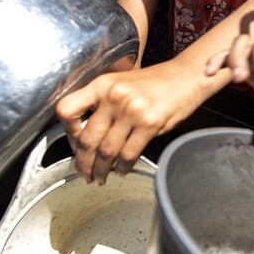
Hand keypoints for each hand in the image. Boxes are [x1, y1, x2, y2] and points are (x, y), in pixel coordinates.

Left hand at [55, 62, 204, 184]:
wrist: (187, 76)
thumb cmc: (155, 82)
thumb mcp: (121, 84)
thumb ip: (102, 103)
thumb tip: (86, 134)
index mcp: (102, 85)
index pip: (67, 110)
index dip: (67, 132)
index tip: (74, 142)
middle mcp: (113, 97)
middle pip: (86, 139)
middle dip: (83, 163)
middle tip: (84, 173)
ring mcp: (132, 110)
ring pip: (106, 151)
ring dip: (101, 170)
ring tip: (101, 177)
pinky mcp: (150, 124)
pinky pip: (128, 154)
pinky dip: (122, 167)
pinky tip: (121, 170)